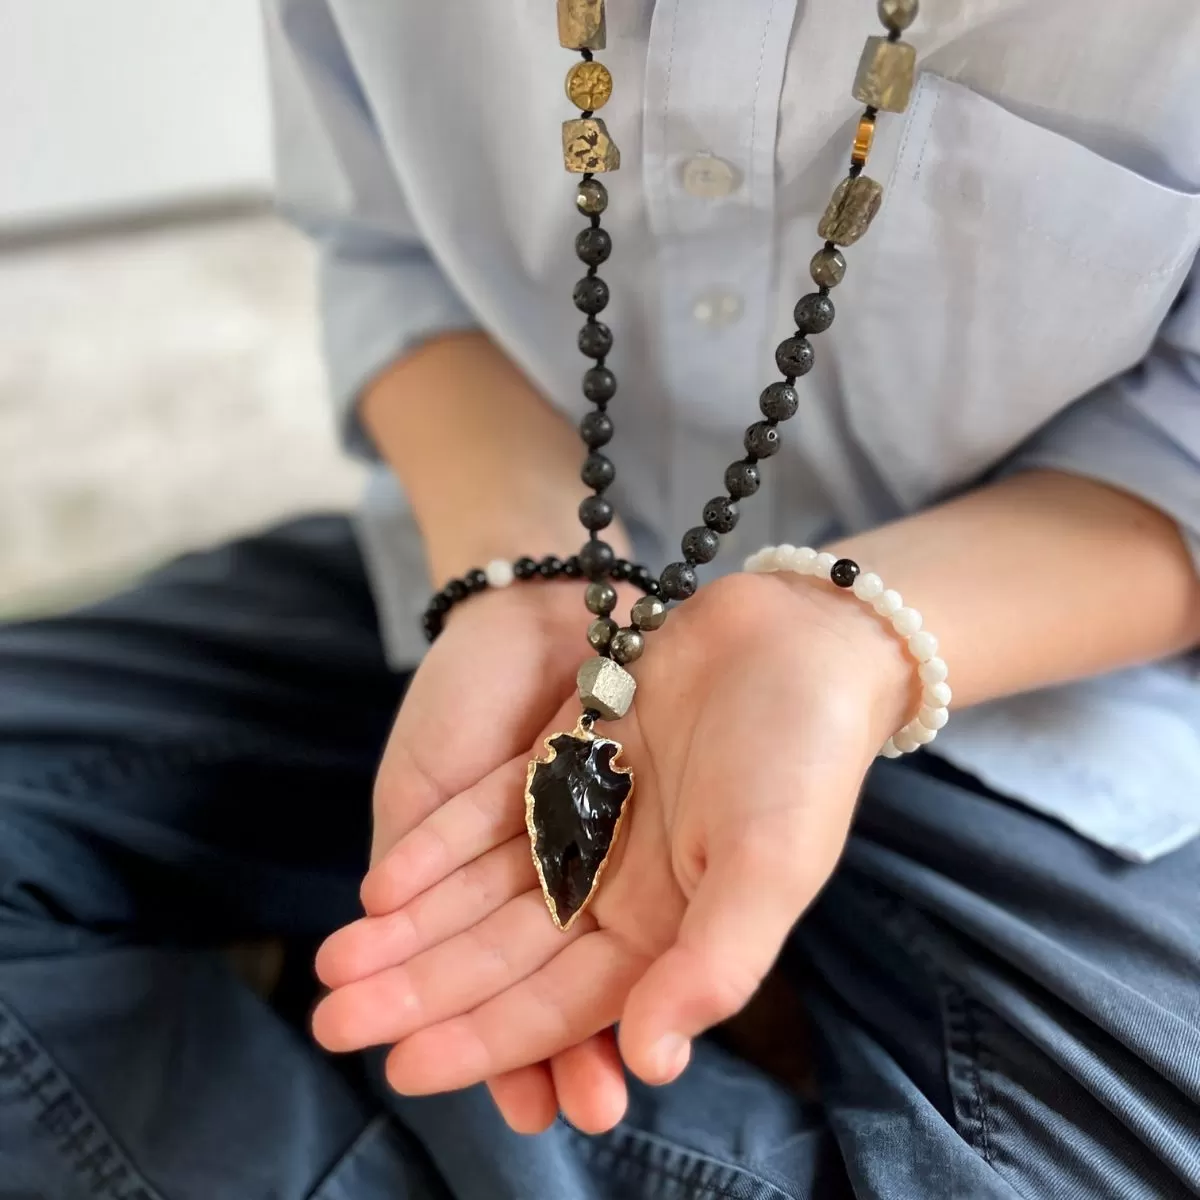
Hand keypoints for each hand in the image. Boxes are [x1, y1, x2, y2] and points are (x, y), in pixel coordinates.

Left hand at [313, 571, 912, 1130]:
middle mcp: (622, 884)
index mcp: (671, 928)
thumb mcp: (770, 865)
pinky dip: (438, 847)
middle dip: (423, 990)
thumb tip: (646, 1062)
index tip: (403, 1066)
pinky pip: (489, 812)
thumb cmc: (803, 755)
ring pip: (485, 887)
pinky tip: (381, 883)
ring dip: (414, 924)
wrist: (798, 633)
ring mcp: (589, 819)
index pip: (563, 1002)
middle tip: (334, 1022)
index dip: (485, 1038)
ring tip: (334, 960)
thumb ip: (713, 965)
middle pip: (506, 951)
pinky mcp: (566, 759)